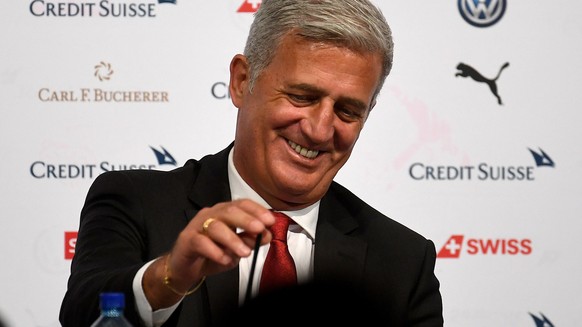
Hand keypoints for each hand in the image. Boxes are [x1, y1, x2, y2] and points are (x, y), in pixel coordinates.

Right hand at [144, 199, 274, 308]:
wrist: (185, 267)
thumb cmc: (211, 253)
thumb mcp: (236, 249)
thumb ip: (250, 240)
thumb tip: (266, 235)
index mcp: (224, 213)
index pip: (242, 204)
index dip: (256, 210)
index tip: (270, 220)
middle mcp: (211, 215)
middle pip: (229, 212)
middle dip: (247, 220)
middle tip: (259, 230)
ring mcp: (197, 226)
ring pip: (216, 227)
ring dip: (232, 240)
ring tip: (245, 252)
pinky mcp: (187, 240)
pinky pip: (201, 242)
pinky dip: (215, 251)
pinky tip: (225, 259)